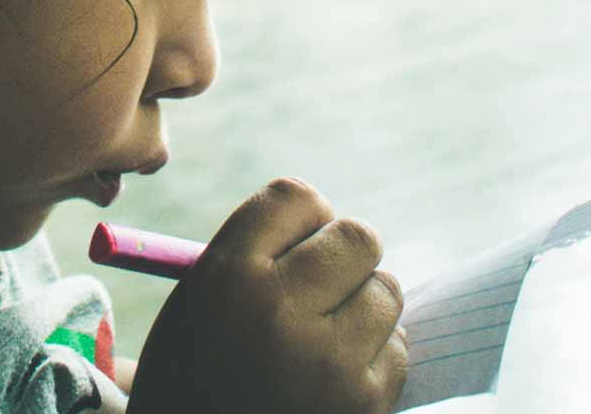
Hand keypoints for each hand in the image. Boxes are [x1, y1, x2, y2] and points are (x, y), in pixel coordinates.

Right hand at [126, 179, 408, 413]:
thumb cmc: (194, 381)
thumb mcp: (195, 309)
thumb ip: (255, 258)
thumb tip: (329, 222)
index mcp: (228, 278)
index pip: (297, 198)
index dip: (303, 219)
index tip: (298, 243)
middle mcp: (280, 311)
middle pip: (357, 236)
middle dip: (345, 257)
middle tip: (326, 285)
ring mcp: (329, 361)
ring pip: (386, 290)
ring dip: (364, 306)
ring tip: (325, 340)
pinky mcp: (364, 403)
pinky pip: (396, 347)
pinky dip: (373, 358)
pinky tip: (334, 381)